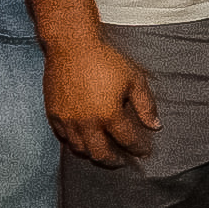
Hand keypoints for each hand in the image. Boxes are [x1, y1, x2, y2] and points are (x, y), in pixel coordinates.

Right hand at [43, 35, 158, 166]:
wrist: (71, 46)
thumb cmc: (106, 60)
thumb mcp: (134, 80)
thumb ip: (146, 106)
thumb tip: (155, 126)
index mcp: (109, 115)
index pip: (127, 141)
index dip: (138, 149)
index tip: (144, 152)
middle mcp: (86, 123)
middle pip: (100, 154)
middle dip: (113, 161)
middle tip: (122, 161)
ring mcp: (67, 120)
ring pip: (79, 149)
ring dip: (93, 153)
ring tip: (103, 151)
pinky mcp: (53, 114)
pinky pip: (62, 137)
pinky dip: (74, 142)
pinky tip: (82, 138)